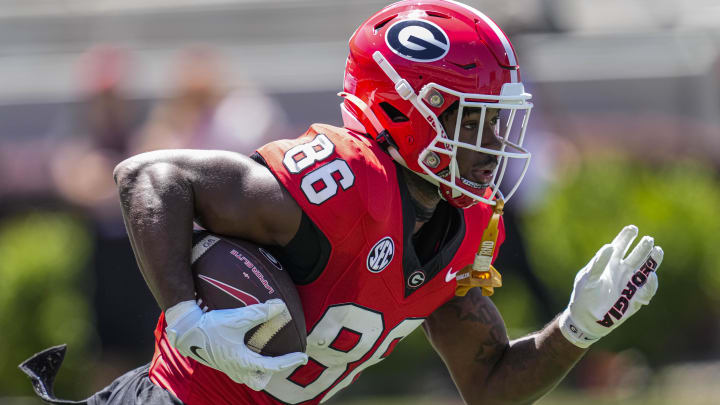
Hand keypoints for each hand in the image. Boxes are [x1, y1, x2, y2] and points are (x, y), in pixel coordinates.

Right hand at [165, 299, 307, 389]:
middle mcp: (235, 369)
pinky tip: (246, 344)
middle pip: (259, 380)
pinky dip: (247, 361)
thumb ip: (260, 312)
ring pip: (247, 376)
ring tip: (265, 354)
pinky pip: (237, 367)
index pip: (273, 366)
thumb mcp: (238, 318)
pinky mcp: (219, 361)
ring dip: (258, 369)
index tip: (303, 356)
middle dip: (271, 373)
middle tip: (282, 359)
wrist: (184, 330)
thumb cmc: (210, 326)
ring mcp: (226, 367)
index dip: (290, 361)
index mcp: (243, 362)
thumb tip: (280, 305)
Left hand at [559, 225, 662, 347]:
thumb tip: (609, 246)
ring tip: (658, 250)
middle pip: (636, 255)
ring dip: (652, 260)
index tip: (632, 229)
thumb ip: (598, 263)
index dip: (626, 236)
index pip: (620, 245)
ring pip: (646, 269)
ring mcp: (630, 283)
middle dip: (643, 247)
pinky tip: (650, 276)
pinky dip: (651, 283)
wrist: (587, 318)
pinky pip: (647, 289)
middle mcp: (622, 270)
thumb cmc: (584, 295)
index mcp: (609, 262)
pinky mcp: (636, 297)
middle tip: (648, 240)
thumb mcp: (588, 278)